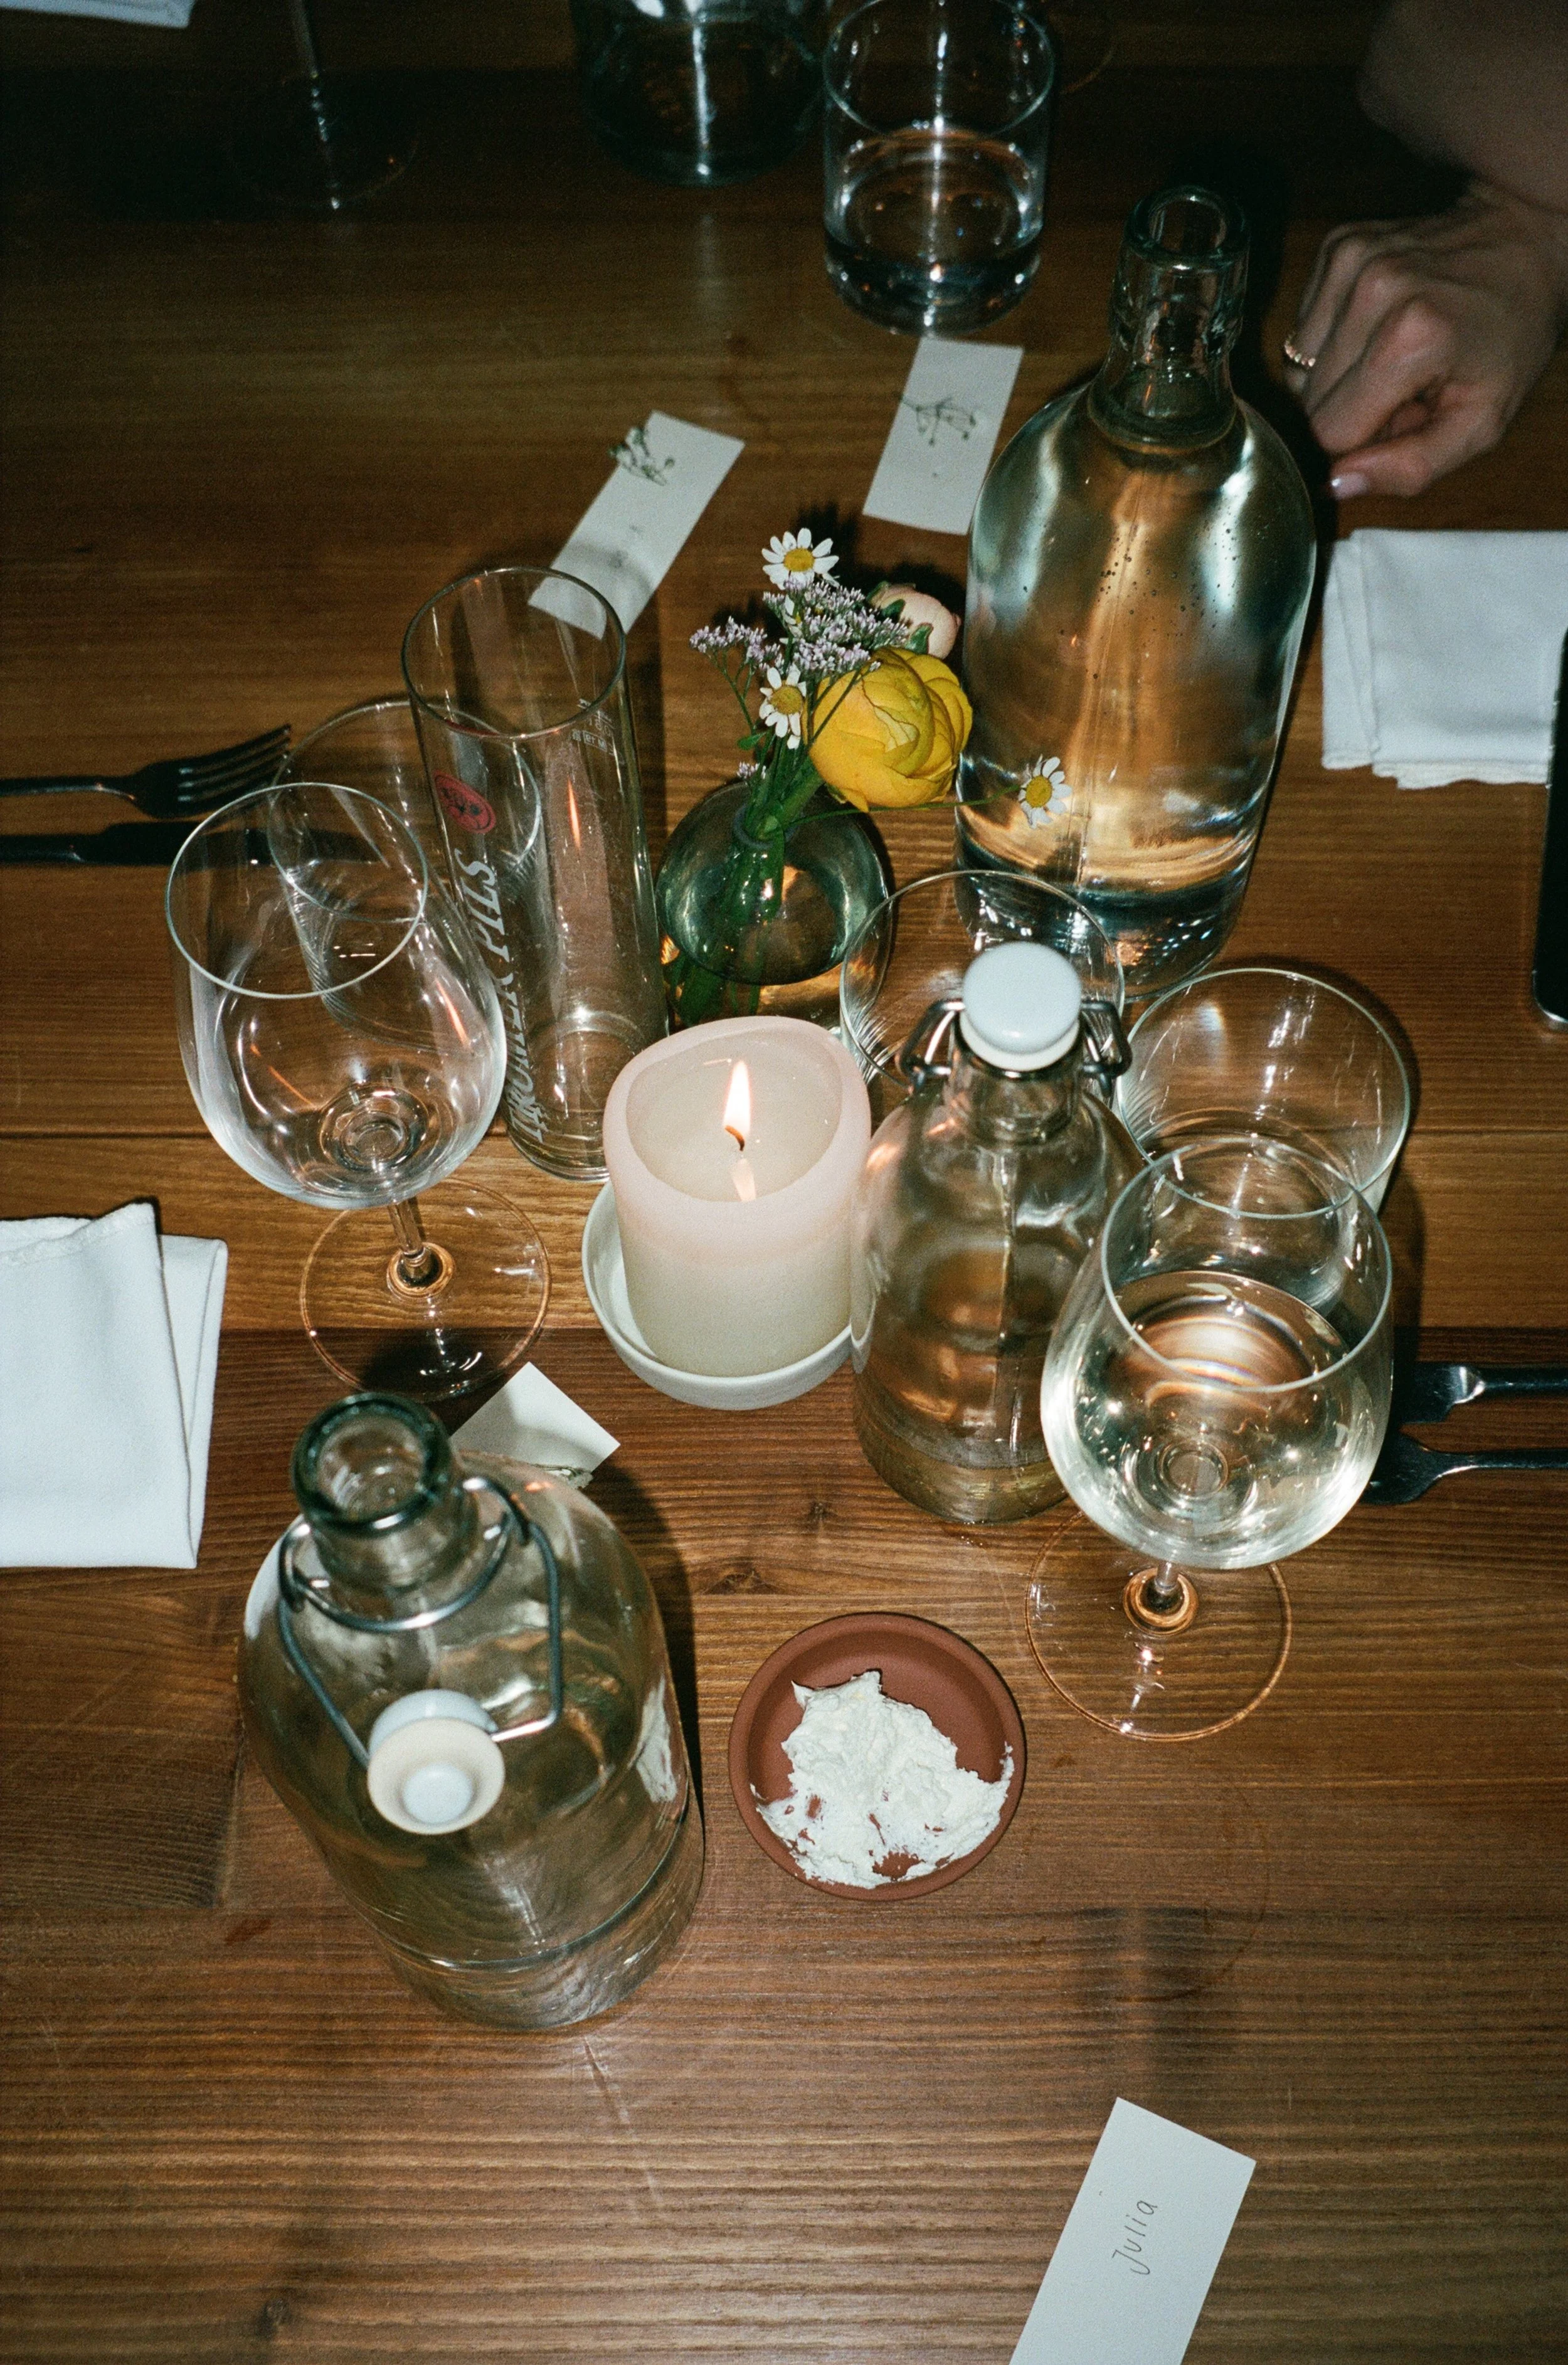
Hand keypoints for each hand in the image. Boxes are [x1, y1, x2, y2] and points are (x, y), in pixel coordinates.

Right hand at [1284, 181, 1567, 497]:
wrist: (1524, 238)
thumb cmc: (1510, 335)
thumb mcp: (1482, 422)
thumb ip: (1412, 467)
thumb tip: (1336, 483)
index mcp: (1411, 340)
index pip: (1329, 431)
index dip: (1357, 444)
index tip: (1397, 422)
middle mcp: (1372, 292)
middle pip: (1309, 400)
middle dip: (1349, 409)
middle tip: (1402, 388)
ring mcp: (1351, 262)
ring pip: (1299, 366)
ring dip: (1336, 376)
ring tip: (1389, 355)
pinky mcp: (1337, 247)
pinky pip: (1303, 328)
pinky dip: (1332, 340)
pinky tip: (1374, 326)